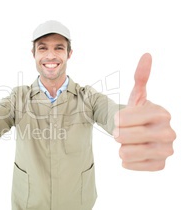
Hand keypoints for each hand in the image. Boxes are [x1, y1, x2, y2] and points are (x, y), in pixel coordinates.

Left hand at [114, 53, 175, 170]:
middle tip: (125, 132)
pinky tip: (134, 153)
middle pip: (121, 136)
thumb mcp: (137, 95)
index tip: (122, 119)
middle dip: (117, 134)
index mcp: (162, 113)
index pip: (121, 119)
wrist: (144, 135)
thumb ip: (141, 77)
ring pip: (125, 152)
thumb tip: (147, 55)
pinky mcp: (160, 165)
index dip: (116, 119)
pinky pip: (130, 165)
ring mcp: (167, 150)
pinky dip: (127, 160)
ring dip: (122, 147)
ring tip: (131, 142)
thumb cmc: (138, 114)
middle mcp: (169, 132)